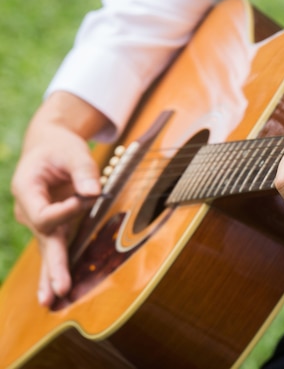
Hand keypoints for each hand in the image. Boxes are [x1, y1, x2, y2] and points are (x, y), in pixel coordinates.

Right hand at [11, 92, 108, 305]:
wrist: (49, 146)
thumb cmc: (59, 147)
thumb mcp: (71, 150)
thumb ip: (83, 170)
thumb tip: (93, 192)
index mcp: (27, 190)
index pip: (45, 213)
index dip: (66, 210)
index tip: (88, 196)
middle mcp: (29, 210)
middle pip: (43, 241)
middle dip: (54, 265)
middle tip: (61, 289)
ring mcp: (40, 220)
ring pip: (48, 250)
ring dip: (52, 275)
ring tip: (52, 301)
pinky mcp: (54, 225)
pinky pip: (55, 248)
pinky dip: (55, 270)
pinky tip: (54, 294)